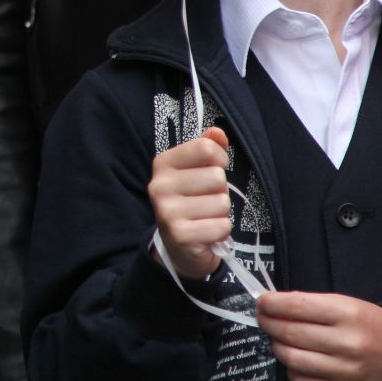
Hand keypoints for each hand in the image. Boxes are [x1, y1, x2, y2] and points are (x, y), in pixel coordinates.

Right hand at [148, 126, 231, 280]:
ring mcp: (167, 212)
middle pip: (217, 176)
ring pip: (222, 202)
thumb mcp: (197, 171)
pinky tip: (207, 233)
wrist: (180, 247)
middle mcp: (159, 186)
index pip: (205, 148)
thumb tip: (218, 133)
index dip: (219, 160)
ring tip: (205, 218)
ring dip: (221, 213)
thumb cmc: (192, 202)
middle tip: (205, 202)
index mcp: (163, 164)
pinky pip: (221, 226)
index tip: (212, 171)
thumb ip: (207, 148)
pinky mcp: (180, 236)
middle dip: (220, 192)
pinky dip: (221, 232)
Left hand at [256, 291, 381, 380]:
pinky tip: (296, 361)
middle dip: (269, 324)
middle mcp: (347, 343)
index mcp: (347, 314)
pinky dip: (291, 370)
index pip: (297, 307)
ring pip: (292, 360)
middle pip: (291, 334)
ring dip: (277, 347)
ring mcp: (345, 370)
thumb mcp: (345, 303)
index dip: (271, 304)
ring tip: (279, 340)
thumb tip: (274, 305)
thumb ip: (310, 303)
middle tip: (264, 319)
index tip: (261, 302)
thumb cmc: (367, 324)